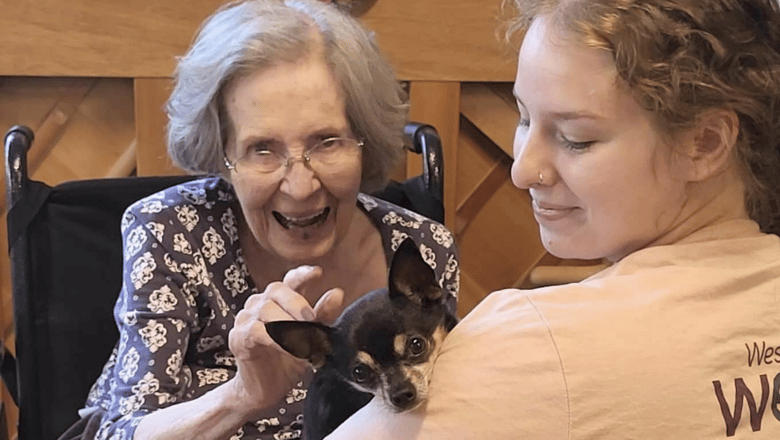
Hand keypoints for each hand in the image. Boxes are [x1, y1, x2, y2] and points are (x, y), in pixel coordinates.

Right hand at [227, 265, 343, 414]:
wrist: (265, 390)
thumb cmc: (287, 362)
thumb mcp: (310, 338)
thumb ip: (322, 316)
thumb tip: (337, 293)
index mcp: (278, 300)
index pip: (289, 280)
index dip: (302, 274)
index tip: (318, 273)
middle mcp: (259, 304)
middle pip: (277, 290)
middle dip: (297, 303)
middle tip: (311, 319)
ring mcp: (246, 319)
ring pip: (266, 310)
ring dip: (288, 324)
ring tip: (303, 339)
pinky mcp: (238, 337)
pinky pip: (256, 331)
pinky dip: (276, 339)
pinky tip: (289, 348)